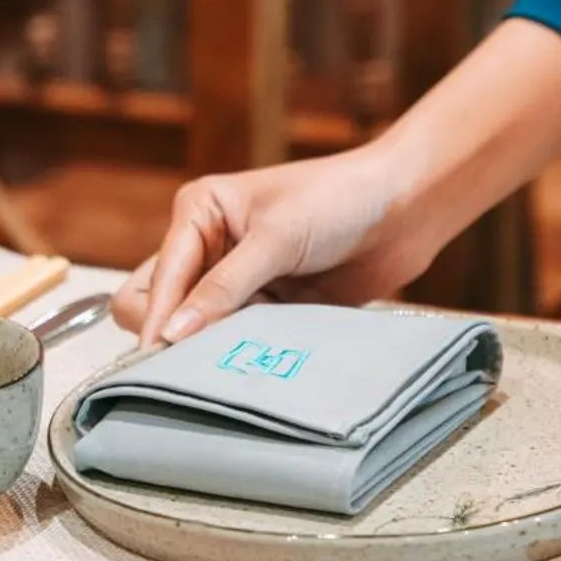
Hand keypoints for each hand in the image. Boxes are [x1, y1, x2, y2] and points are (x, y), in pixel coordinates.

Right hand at [112, 144, 430, 349]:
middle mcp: (209, 246)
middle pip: (159, 307)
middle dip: (176, 335)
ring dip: (211, 347)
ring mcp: (237, 281)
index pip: (156, 280)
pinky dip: (241, 352)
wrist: (404, 208)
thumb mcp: (278, 236)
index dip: (159, 321)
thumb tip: (171, 334)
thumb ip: (224, 287)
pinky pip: (235, 342)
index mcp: (199, 212)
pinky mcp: (266, 307)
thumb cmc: (340, 197)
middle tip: (200, 359)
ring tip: (241, 353)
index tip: (159, 363)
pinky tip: (263, 355)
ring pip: (197, 332)